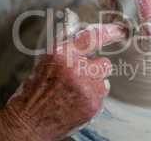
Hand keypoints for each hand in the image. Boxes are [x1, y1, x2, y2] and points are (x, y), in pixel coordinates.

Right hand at [0, 24, 126, 140]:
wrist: (30, 121)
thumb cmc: (36, 91)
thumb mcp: (47, 62)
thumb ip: (69, 49)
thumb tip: (88, 38)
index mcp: (62, 54)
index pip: (92, 37)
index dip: (109, 32)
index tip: (120, 31)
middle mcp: (75, 68)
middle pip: (105, 63)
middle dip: (96, 69)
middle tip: (81, 77)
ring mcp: (86, 87)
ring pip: (104, 81)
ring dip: (95, 85)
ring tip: (76, 92)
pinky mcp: (92, 103)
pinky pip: (102, 97)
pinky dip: (92, 99)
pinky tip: (77, 102)